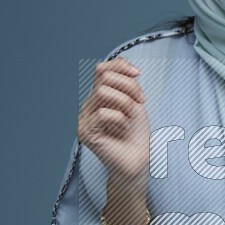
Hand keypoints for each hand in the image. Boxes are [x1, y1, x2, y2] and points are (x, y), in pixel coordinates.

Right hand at [77, 57, 149, 187]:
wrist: (138, 162)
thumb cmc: (137, 135)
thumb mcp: (135, 102)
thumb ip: (127, 82)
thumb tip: (123, 62)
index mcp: (98, 98)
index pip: (101, 69)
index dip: (121, 67)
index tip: (138, 74)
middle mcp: (87, 106)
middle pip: (104, 77)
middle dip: (128, 85)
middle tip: (141, 101)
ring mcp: (83, 119)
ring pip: (102, 92)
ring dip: (125, 101)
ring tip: (132, 116)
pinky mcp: (85, 133)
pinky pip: (102, 113)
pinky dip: (119, 117)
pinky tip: (124, 127)